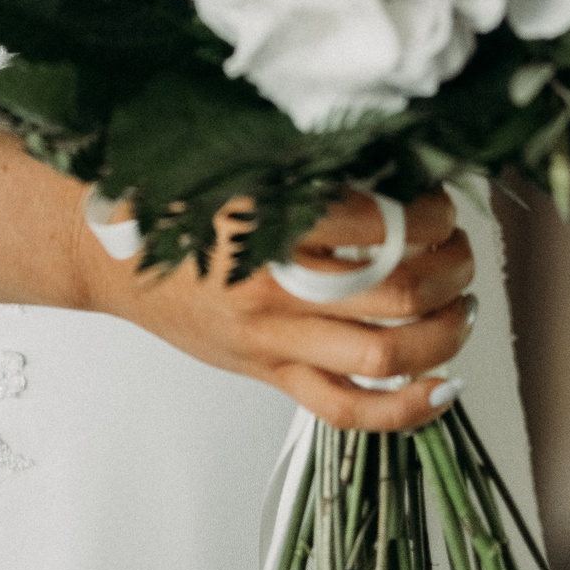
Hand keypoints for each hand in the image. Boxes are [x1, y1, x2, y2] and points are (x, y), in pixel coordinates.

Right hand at [74, 186, 477, 432]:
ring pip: (386, 354)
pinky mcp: (269, 374)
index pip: (380, 223)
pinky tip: (443, 387)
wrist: (107, 251)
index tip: (440, 203)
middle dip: (451, 270)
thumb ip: (304, 166)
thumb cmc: (172, 198)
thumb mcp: (236, 162)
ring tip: (462, 307)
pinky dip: (406, 408)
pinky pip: (347, 409)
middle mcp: (276, 285)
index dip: (429, 215)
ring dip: (444, 332)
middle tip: (462, 252)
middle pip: (398, 290)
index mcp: (270, 219)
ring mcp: (274, 338)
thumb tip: (391, 160)